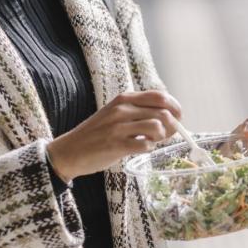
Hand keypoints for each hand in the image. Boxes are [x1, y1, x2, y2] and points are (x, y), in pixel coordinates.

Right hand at [47, 90, 181, 181]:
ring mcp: (118, 127)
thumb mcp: (116, 113)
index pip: (160, 96)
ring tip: (150, 141)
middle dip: (172, 126)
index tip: (178, 118)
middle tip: (165, 135)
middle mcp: (122, 109)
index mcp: (124, 98)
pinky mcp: (115, 145)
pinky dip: (148, 149)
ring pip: (157, 127)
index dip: (175, 107)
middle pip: (163, 112)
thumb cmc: (98, 134)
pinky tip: (139, 149)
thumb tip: (171, 117)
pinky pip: (145, 145)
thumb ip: (139, 111)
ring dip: (159, 137)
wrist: (69, 151)